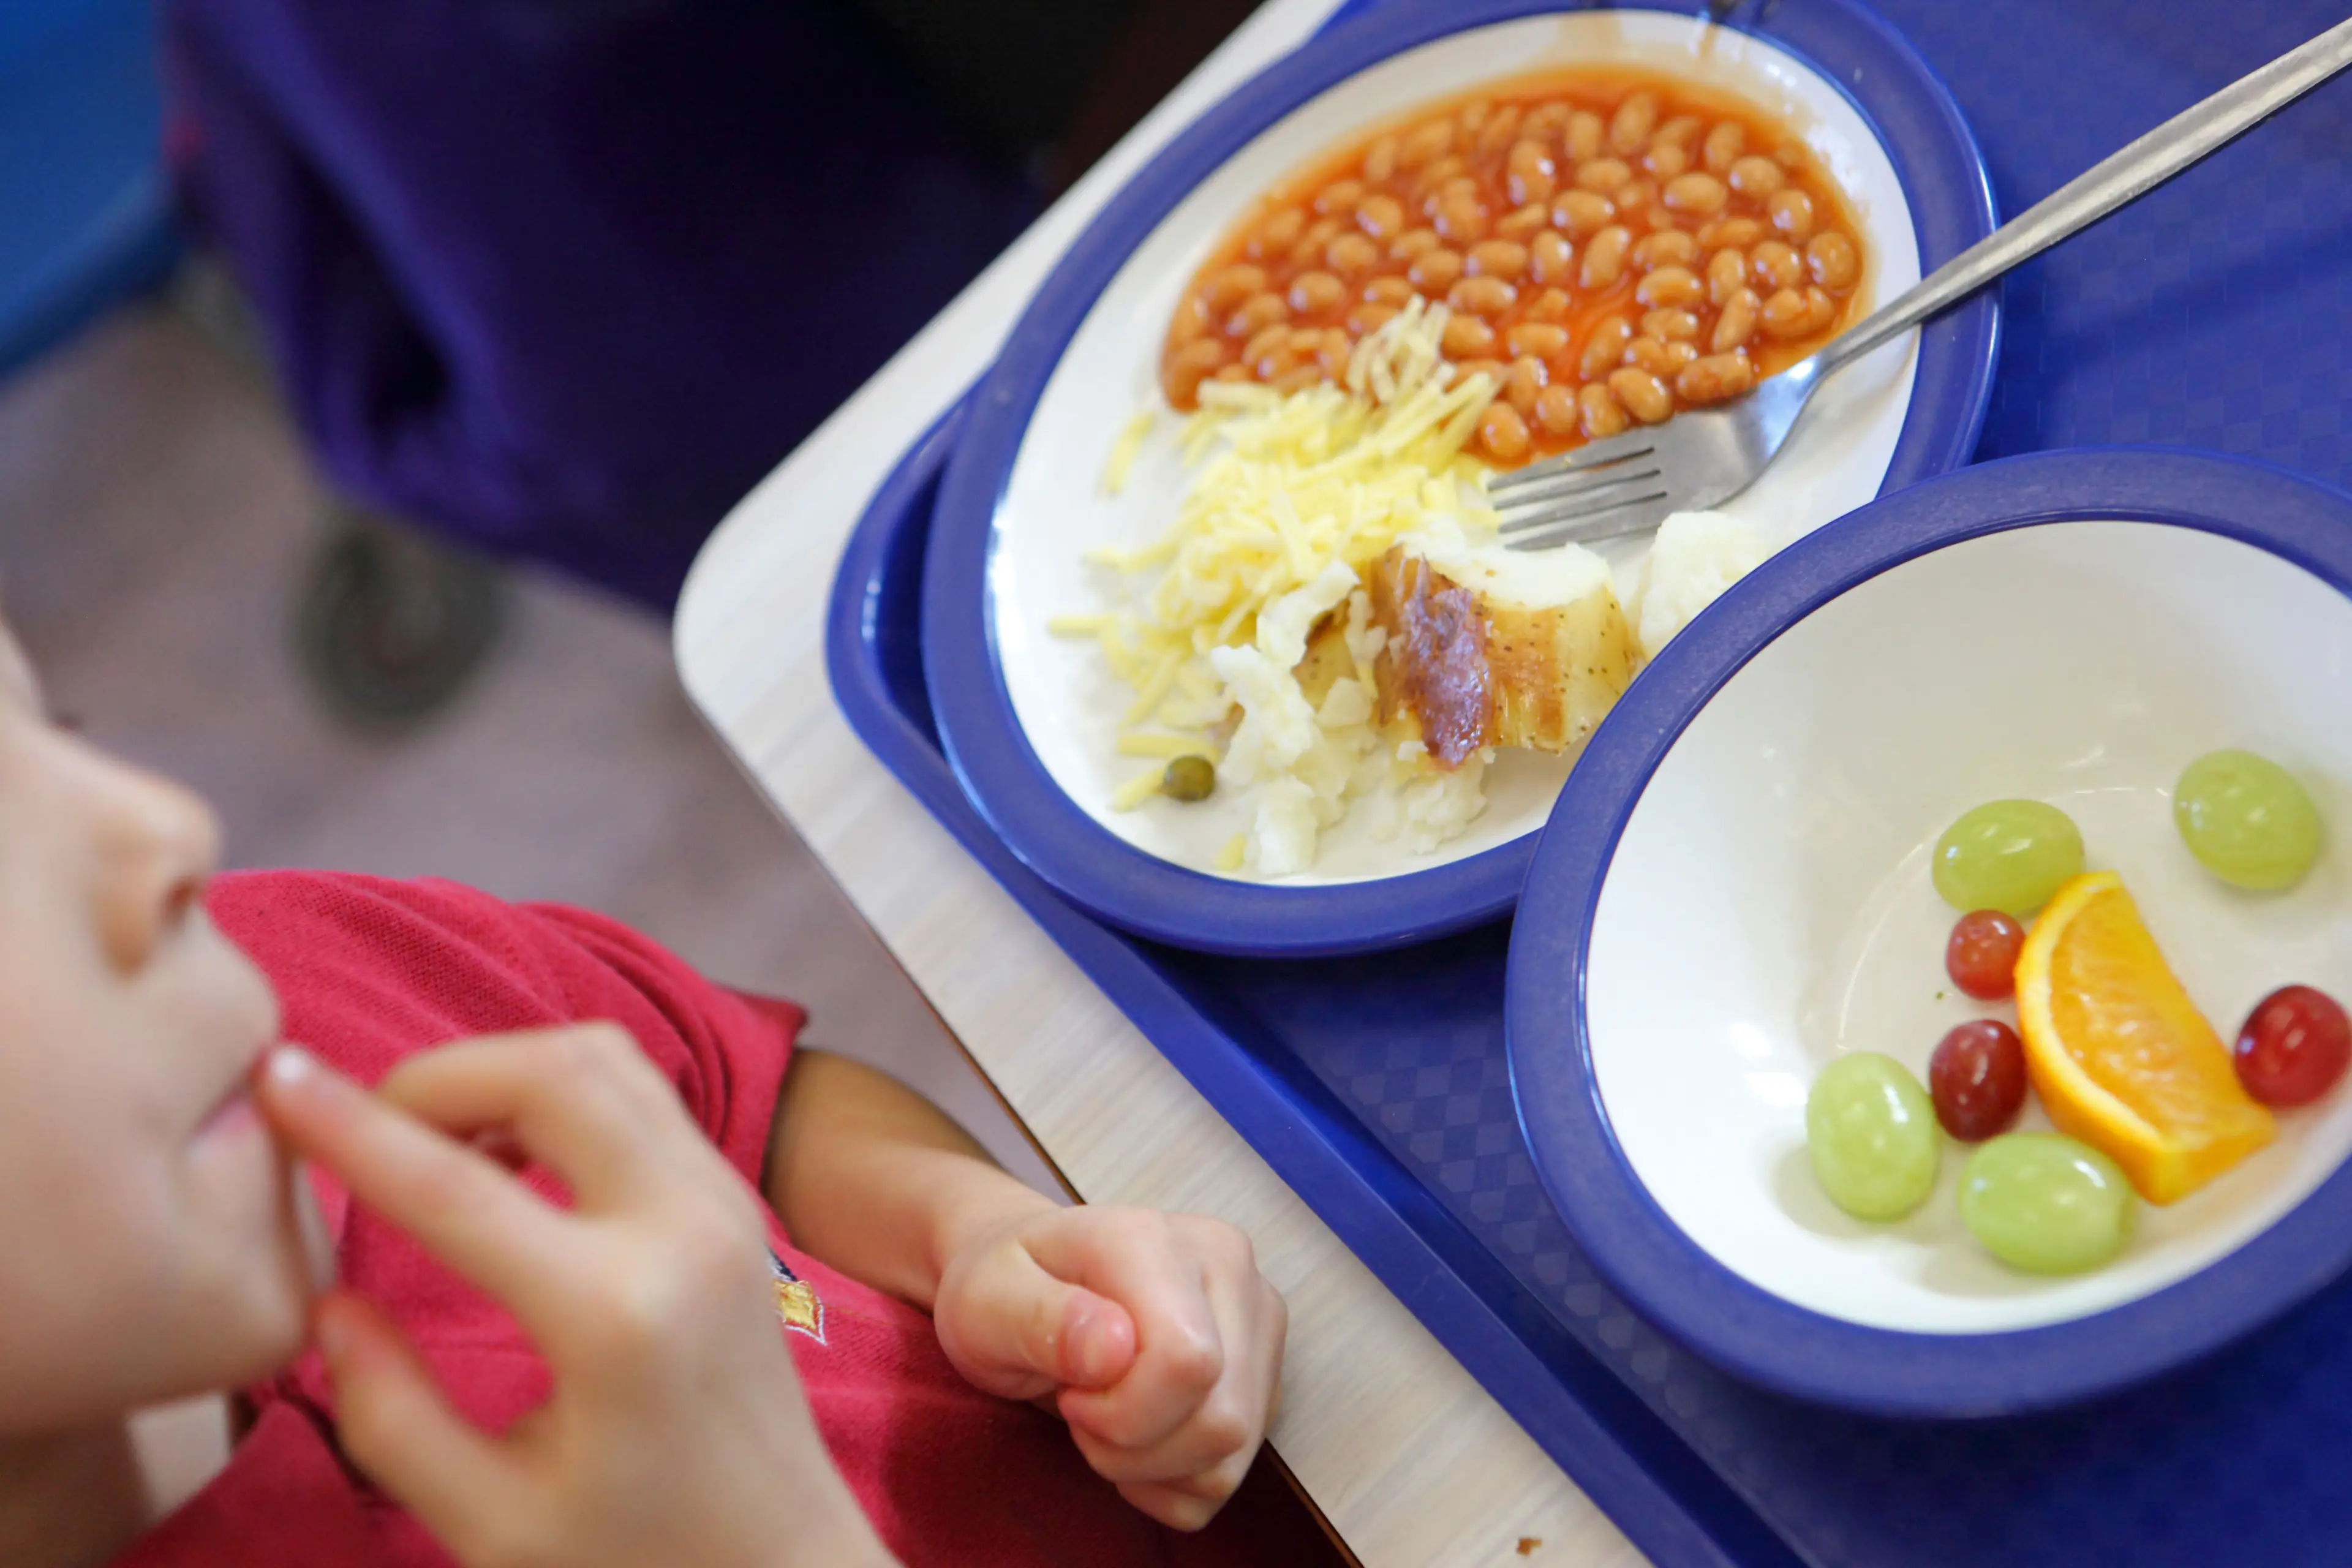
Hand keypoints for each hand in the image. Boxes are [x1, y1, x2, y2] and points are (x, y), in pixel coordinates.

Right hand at [258, 1025, 895, 1567]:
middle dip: (438, 1074)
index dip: (352, 1127)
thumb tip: (329, 1301)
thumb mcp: (491, 1523)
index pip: (457, 1189)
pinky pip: (643, 1093)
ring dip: (504, 1069)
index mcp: (615, 1316)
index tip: (277, 1080)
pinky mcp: (737, 1200)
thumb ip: (391, 1415)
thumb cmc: (640, 1558)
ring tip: (428, 1140)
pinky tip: (505, 1153)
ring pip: (606, 1060)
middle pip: (552, 1072)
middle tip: (361, 1126)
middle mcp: (683, 1229)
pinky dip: (560, 1088)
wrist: (786, 1562)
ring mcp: (724, 1202)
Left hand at [931, 1203, 1285, 1530]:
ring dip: (1153, 1467)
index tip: (1070, 1392)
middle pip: (1222, 1419)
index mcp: (1157, 1239)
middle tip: (1081, 1411)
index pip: (1188, 1361)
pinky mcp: (1264, 1372)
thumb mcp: (985, 1300)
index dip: (1122, 1411)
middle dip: (1134, 1448)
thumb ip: (1040, 1319)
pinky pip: (1231, 1472)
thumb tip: (1115, 1350)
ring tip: (1104, 1419)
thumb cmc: (1003, 1288)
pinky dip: (1173, 1482)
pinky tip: (1136, 1441)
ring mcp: (1257, 1320)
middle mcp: (1228, 1268)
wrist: (1030, 1280)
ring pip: (1233, 1453)